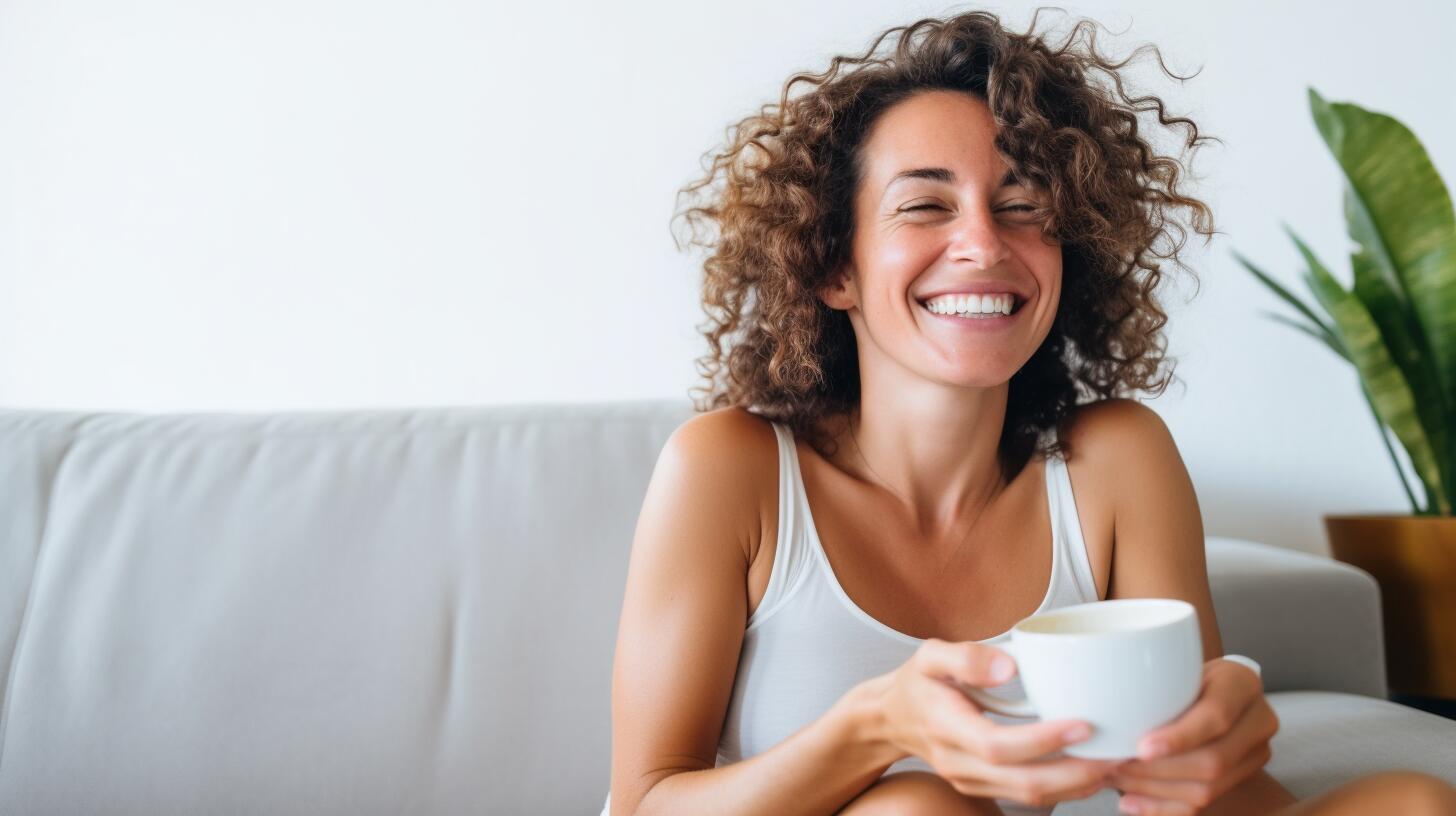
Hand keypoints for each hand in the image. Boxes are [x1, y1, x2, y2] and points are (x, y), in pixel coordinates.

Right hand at [869, 638, 1121, 808]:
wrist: (892, 720)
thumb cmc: (918, 683)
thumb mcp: (928, 656)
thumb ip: (965, 656)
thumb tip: (1009, 666)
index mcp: (946, 726)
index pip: (997, 744)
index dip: (1042, 741)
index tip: (1083, 725)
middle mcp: (959, 762)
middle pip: (1022, 782)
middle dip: (1075, 774)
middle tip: (1117, 754)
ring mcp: (972, 781)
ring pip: (1030, 796)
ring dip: (1077, 786)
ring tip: (1115, 763)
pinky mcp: (984, 788)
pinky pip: (1028, 796)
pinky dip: (1065, 789)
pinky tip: (1092, 771)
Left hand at [1105, 657, 1279, 814]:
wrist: (1212, 687)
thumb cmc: (1184, 672)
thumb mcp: (1174, 666)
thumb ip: (1152, 683)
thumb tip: (1102, 704)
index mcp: (1241, 683)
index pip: (1216, 715)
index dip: (1180, 737)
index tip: (1142, 748)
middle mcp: (1258, 720)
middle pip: (1212, 760)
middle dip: (1158, 770)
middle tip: (1115, 765)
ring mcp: (1255, 754)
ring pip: (1207, 787)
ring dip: (1154, 790)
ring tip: (1116, 780)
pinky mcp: (1242, 777)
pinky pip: (1204, 804)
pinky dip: (1163, 807)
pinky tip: (1132, 803)